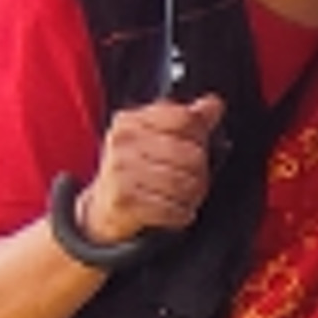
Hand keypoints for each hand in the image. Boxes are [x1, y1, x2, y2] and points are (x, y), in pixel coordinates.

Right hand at [80, 93, 223, 245]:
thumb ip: (188, 120)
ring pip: (184, 183)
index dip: (201, 137)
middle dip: (201, 173)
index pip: (185, 119)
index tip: (198, 148)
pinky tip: (177, 211)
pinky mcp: (124, 200)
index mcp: (132, 120)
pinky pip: (171, 209)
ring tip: (186, 197)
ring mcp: (121, 170)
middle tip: (195, 180)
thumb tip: (214, 104)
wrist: (103, 206)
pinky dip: (181, 214)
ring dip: (193, 196)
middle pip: (191, 154)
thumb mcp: (156, 139)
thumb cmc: (134, 170)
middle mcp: (123, 142)